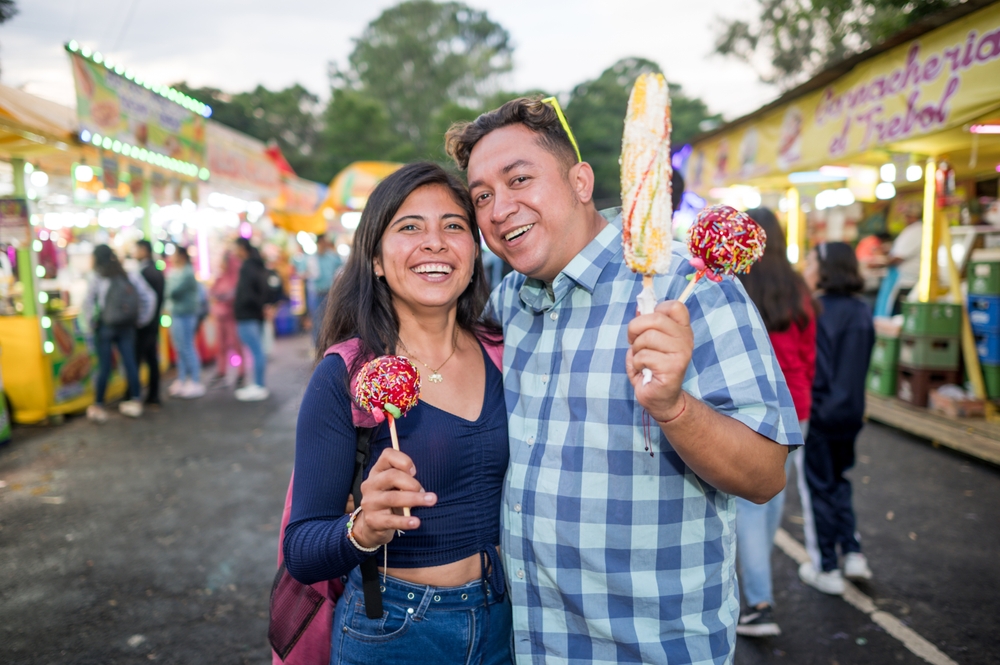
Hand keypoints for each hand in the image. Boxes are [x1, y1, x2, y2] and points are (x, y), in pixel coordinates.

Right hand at [353, 448, 436, 548]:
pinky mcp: (372, 520)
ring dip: (414, 499)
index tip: (415, 472)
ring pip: (392, 498)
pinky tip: (416, 522)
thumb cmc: (391, 499)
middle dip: (412, 483)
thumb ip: (405, 478)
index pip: (387, 455)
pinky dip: (405, 521)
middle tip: (425, 491)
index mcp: (377, 471)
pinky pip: (390, 520)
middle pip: (391, 476)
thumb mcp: (396, 485)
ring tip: (431, 501)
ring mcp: (369, 503)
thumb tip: (422, 485)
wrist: (373, 524)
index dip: (403, 460)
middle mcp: (370, 484)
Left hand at [626, 300, 692, 421]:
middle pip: (655, 318)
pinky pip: (644, 356)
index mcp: (681, 330)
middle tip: (634, 342)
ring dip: (636, 349)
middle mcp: (685, 339)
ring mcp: (682, 353)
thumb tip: (640, 307)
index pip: (675, 306)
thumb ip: (646, 324)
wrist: (660, 398)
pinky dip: (637, 363)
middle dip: (635, 329)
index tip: (647, 325)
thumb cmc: (651, 368)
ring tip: (641, 360)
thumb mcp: (647, 342)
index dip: (655, 310)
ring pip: (647, 337)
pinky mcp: (673, 368)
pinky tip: (644, 371)